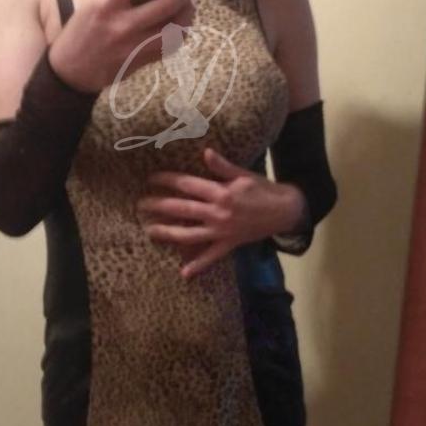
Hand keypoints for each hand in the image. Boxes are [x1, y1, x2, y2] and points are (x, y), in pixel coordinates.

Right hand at [48, 0, 196, 93]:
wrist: (70, 72)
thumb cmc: (79, 32)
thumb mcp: (91, 4)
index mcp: (107, 3)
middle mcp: (123, 23)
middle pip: (168, 3)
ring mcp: (135, 45)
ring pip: (175, 28)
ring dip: (188, 12)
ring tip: (188, 3)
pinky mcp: (141, 61)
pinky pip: (170, 46)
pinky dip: (180, 33)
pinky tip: (179, 26)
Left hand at [136, 146, 308, 278]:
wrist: (284, 211)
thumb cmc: (262, 189)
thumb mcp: (243, 174)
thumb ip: (222, 166)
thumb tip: (205, 152)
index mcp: (221, 193)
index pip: (187, 185)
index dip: (167, 181)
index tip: (151, 179)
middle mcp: (218, 213)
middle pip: (182, 209)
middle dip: (159, 206)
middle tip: (141, 205)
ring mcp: (222, 231)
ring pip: (189, 234)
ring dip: (168, 234)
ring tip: (150, 231)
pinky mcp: (229, 244)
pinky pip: (211, 257)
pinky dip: (198, 266)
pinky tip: (183, 273)